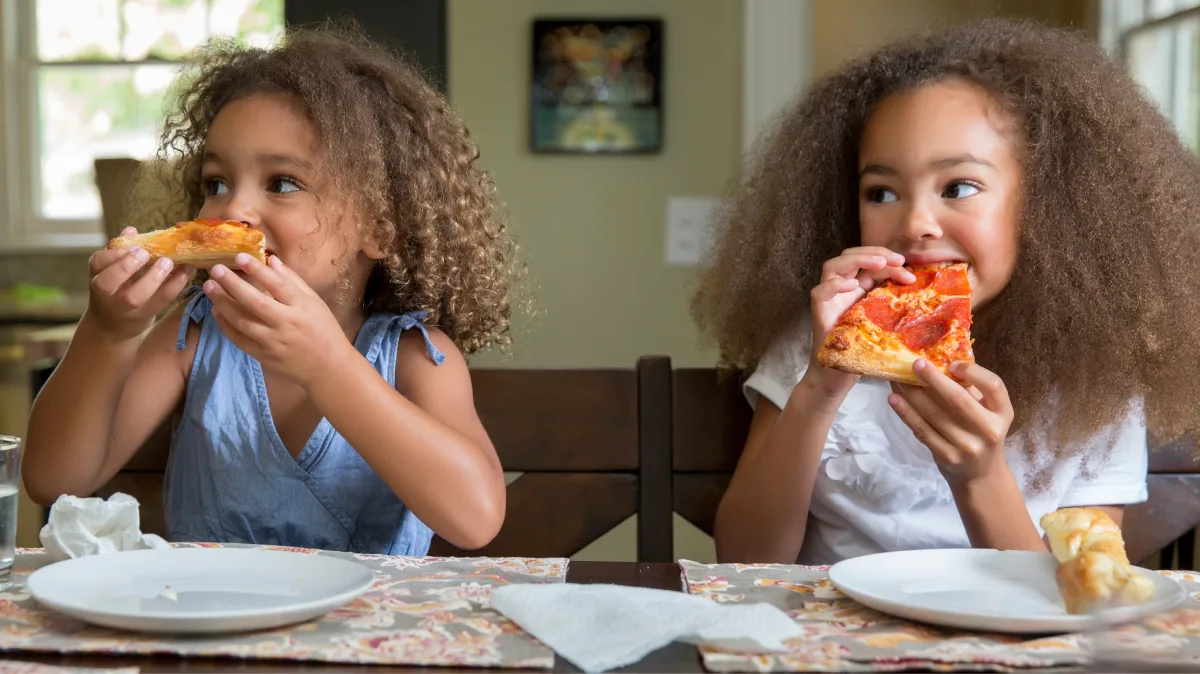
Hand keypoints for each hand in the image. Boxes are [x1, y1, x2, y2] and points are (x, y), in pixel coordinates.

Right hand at [83, 227, 191, 339]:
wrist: (113, 325)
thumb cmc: (114, 290)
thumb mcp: (110, 269)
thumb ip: (120, 250)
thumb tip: (131, 230)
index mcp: (98, 275)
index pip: (99, 261)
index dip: (116, 253)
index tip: (133, 246)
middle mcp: (107, 293)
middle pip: (109, 282)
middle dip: (127, 266)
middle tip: (145, 253)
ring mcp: (126, 307)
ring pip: (135, 296)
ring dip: (154, 278)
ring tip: (168, 262)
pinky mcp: (146, 314)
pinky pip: (162, 300)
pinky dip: (176, 284)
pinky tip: (186, 271)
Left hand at [203, 254, 354, 386]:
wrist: (327, 367)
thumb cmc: (324, 330)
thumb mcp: (315, 302)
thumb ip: (293, 281)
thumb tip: (271, 260)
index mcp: (302, 307)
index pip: (278, 285)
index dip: (257, 270)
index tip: (239, 256)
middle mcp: (286, 324)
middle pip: (255, 302)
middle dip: (233, 284)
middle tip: (215, 269)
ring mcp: (273, 342)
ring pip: (242, 321)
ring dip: (223, 303)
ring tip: (209, 287)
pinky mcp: (263, 356)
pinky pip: (239, 339)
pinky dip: (225, 324)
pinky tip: (216, 310)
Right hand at [803, 247, 914, 394]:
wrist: (837, 379)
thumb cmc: (862, 353)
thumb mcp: (885, 324)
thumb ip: (894, 306)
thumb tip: (921, 292)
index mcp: (857, 290)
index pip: (869, 264)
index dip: (887, 260)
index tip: (908, 266)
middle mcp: (840, 291)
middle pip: (849, 256)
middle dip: (874, 252)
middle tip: (897, 260)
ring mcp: (828, 301)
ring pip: (832, 266)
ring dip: (857, 259)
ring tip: (879, 264)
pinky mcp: (819, 315)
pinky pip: (819, 292)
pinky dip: (834, 285)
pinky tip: (852, 286)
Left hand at [888, 359, 1014, 484]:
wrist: (980, 475)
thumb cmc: (980, 432)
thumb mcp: (987, 412)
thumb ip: (971, 390)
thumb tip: (937, 360)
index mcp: (1002, 412)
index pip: (994, 386)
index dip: (973, 372)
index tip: (951, 362)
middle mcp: (989, 430)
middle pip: (959, 400)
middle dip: (934, 379)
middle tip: (915, 363)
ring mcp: (967, 446)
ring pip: (935, 415)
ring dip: (912, 394)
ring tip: (897, 377)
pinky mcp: (947, 456)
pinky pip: (922, 430)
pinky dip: (906, 413)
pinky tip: (894, 399)